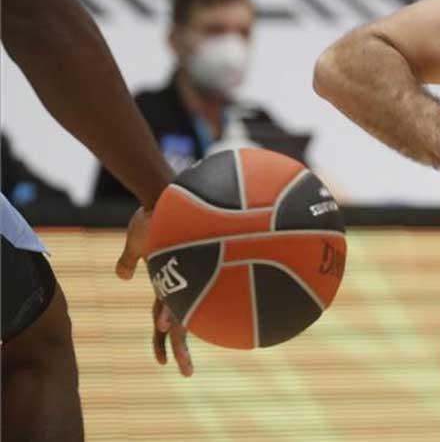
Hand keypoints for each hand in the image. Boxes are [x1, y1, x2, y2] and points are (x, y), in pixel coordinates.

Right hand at [115, 205, 193, 376]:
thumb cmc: (153, 214)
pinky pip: (170, 297)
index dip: (166, 341)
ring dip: (180, 342)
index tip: (166, 364)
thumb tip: (122, 276)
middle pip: (178, 325)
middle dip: (182, 351)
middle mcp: (175, 284)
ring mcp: (177, 278)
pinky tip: (168, 327)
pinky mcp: (175, 269)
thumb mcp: (136, 242)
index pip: (165, 317)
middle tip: (188, 375)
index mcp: (168, 283)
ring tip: (184, 367)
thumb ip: (129, 260)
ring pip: (180, 318)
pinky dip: (169, 313)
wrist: (162, 193)